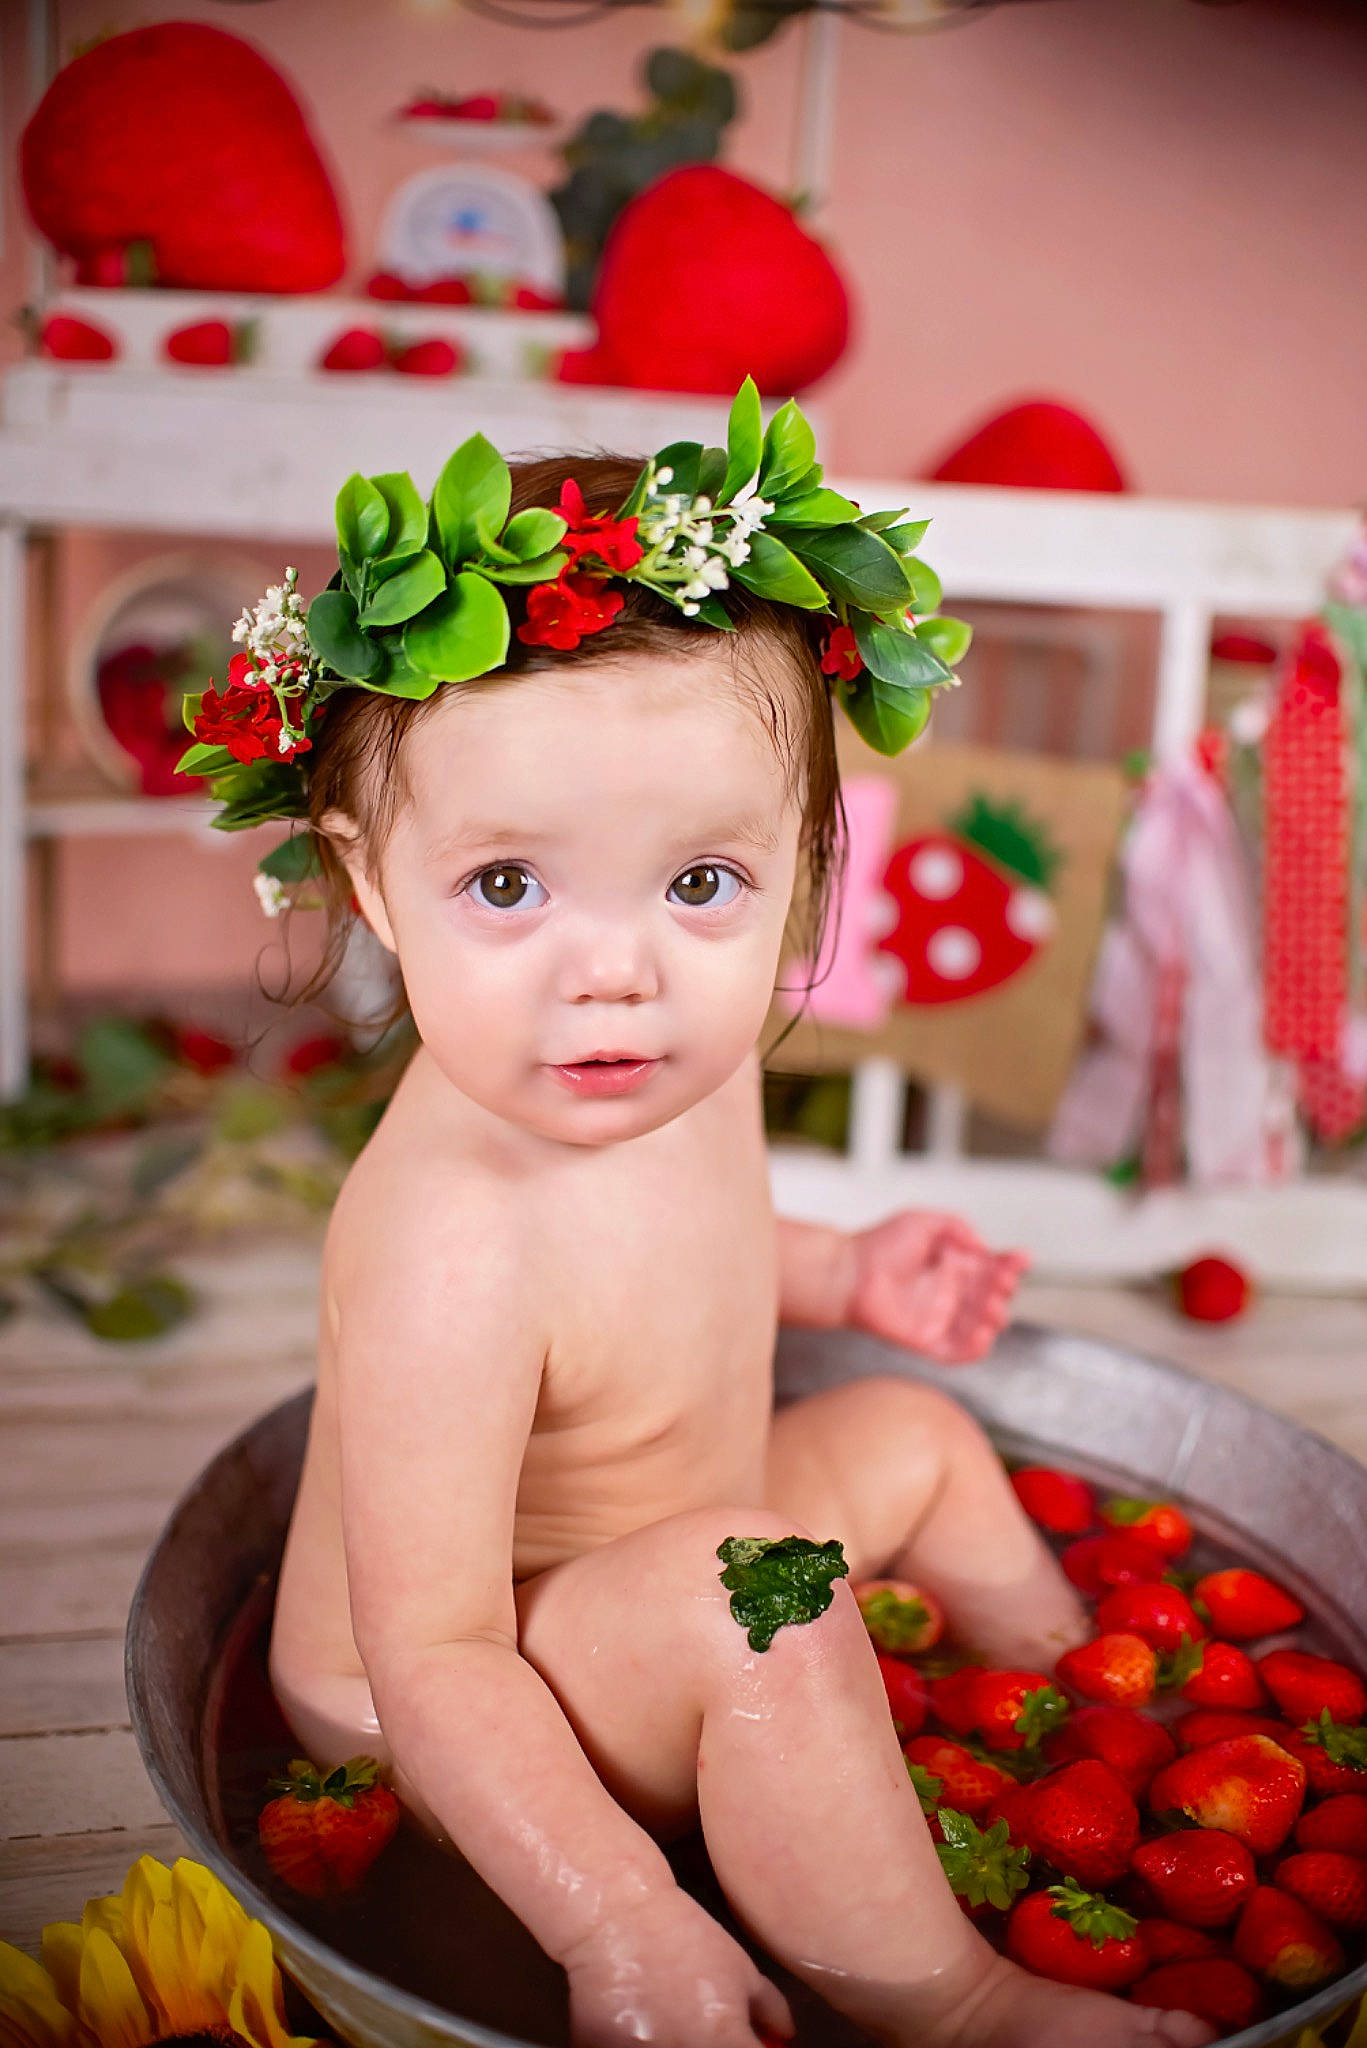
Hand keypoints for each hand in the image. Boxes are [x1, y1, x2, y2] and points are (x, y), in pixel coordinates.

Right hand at [563, 1887, 794, 2046]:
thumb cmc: (682, 1936)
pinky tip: (646, 2030)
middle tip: (710, 2036)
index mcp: (723, 2042)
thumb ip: (769, 2007)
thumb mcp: (739, 1966)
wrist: (616, 1918)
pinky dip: (645, 2046)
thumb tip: (784, 2035)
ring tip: (675, 2027)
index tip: (750, 2044)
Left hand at [846, 1209, 1027, 1363]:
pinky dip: (975, 1349)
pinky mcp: (927, 1341)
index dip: (1011, 1265)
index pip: (993, 1267)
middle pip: (992, 1297)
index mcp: (955, 1264)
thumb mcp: (922, 1221)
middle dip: (1003, 1292)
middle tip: (1000, 1284)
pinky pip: (958, 1352)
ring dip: (994, 1320)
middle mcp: (951, 1292)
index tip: (1021, 1260)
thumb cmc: (878, 1245)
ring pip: (981, 1325)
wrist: (847, 1273)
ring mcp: (941, 1318)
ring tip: (992, 1309)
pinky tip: (982, 1336)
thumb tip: (983, 1246)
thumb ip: (957, 1225)